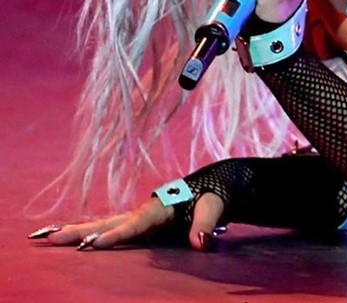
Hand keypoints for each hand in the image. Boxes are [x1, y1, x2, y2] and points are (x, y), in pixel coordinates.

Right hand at [29, 192, 225, 250]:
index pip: (135, 225)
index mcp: (161, 207)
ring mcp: (140, 216)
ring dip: (75, 231)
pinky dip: (88, 233)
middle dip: (78, 231)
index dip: (115, 235)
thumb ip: (208, 223)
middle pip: (108, 222)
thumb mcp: (215, 206)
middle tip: (48, 237)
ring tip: (46, 237)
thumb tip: (200, 243)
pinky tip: (70, 240)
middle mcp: (145, 210)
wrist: (217, 184)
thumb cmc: (215, 195)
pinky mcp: (140, 223)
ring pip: (104, 224)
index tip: (91, 245)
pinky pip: (111, 228)